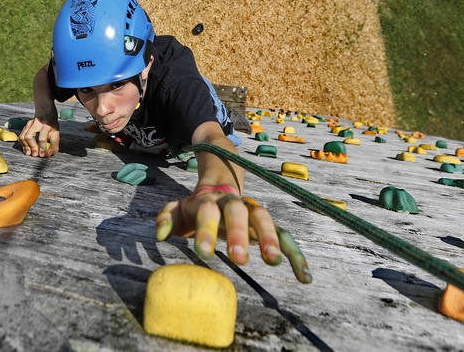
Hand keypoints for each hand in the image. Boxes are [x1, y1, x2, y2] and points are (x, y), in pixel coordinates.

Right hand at [19, 114, 59, 156]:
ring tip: (29, 153)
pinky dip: (23, 144)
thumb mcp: (56, 132)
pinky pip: (21, 136)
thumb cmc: (51, 124)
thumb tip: (49, 154)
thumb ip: (54, 143)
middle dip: (32, 147)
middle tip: (35, 155)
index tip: (43, 155)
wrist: (45, 111)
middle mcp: (36, 123)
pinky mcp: (25, 126)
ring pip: (23, 136)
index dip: (42, 148)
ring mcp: (29, 124)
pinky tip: (26, 148)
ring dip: (25, 146)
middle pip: (29, 137)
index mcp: (46, 125)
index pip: (42, 138)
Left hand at [155, 190, 311, 282]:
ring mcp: (252, 212)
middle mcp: (234, 203)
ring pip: (265, 219)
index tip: (204, 253)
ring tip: (273, 261)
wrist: (219, 188)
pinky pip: (285, 236)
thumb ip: (166, 218)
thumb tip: (159, 235)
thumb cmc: (195, 207)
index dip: (206, 231)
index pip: (208, 212)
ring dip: (270, 238)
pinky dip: (296, 255)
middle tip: (239, 259)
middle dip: (239, 234)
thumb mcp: (177, 209)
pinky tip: (304, 276)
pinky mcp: (267, 226)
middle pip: (239, 212)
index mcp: (209, 201)